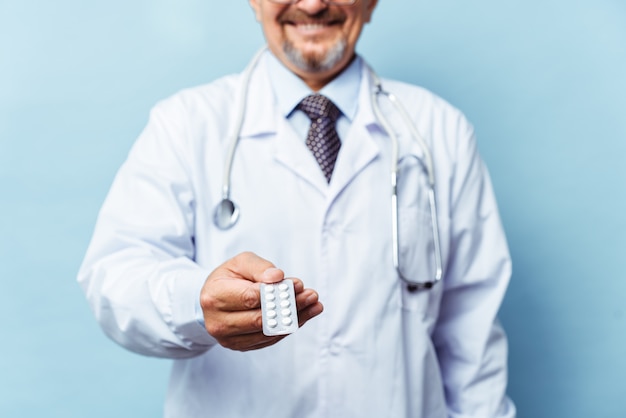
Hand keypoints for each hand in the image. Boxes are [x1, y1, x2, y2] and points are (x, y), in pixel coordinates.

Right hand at [199, 251, 322, 350]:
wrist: (214, 299)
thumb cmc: (229, 278)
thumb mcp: (241, 263)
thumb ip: (259, 268)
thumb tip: (277, 277)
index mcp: (214, 297)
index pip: (249, 297)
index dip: (276, 292)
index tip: (298, 284)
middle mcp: (218, 322)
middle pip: (260, 318)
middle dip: (290, 307)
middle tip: (311, 296)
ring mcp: (228, 338)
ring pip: (267, 332)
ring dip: (294, 319)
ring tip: (313, 305)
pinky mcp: (240, 346)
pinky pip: (269, 340)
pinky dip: (288, 328)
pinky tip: (304, 315)